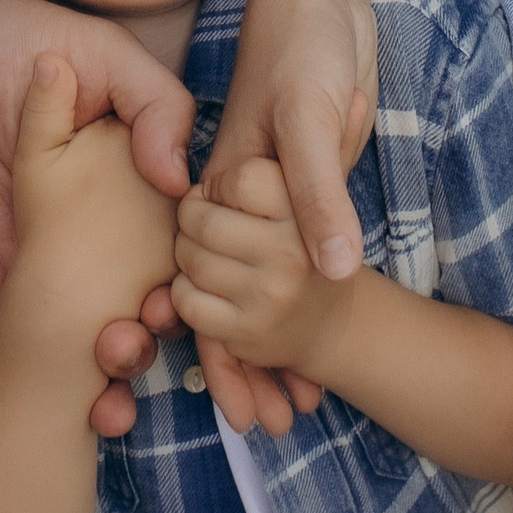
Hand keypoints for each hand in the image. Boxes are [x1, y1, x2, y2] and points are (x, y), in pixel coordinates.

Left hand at [0, 0, 190, 433]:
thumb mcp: (96, 54)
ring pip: (63, 354)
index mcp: (119, 200)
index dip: (183, 295)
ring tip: (99, 401)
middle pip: (122, 321)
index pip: (165, 264)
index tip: (180, 310)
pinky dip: (6, 381)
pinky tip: (30, 397)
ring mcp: (22, 271)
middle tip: (130, 349)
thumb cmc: (11, 42)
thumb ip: (152, 102)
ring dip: (87, 388)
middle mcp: (78, 247)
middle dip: (137, 356)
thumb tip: (181, 180)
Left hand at [172, 158, 358, 410]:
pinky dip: (184, 290)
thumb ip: (250, 182)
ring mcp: (271, 297)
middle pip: (204, 219)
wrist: (328, 323)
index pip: (243, 179)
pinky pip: (185, 300)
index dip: (221, 184)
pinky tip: (203, 285)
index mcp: (306, 214)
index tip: (226, 197)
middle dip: (191, 216)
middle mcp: (292, 255)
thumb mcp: (292, 203)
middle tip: (202, 223)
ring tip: (204, 252)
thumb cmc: (293, 249)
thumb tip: (186, 185)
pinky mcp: (249, 333)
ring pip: (191, 258)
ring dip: (185, 252)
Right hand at [187, 0, 374, 428]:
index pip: (209, 296)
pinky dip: (299, 296)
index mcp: (223, 193)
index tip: (252, 421)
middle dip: (247, 370)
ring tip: (300, 404)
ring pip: (256, 286)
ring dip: (273, 343)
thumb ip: (318, 197)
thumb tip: (335, 275)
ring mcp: (263, 194)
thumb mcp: (310, 124)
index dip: (229, 362)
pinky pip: (289, 253)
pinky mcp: (294, 183)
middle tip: (278, 429)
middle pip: (226, 304)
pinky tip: (322, 327)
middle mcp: (233, 202)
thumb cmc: (302, 49)